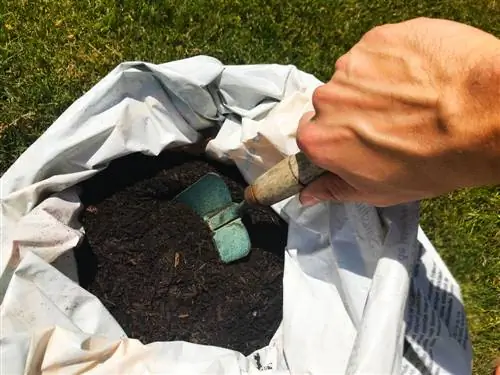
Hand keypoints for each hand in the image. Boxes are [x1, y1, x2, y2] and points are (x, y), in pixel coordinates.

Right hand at [296, 17, 499, 206]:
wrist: (484, 116)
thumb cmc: (434, 162)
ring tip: (411, 97)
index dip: (336, 135)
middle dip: (353, 110)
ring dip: (374, 84)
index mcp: (320, 139)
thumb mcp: (379, 191)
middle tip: (390, 119)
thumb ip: (335, 190)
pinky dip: (394, 60)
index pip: (311, 132)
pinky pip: (377, 50)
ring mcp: (353, 64)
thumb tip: (308, 194)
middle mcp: (327, 99)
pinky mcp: (378, 38)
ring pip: (355, 74)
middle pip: (332, 102)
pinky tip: (420, 76)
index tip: (357, 137)